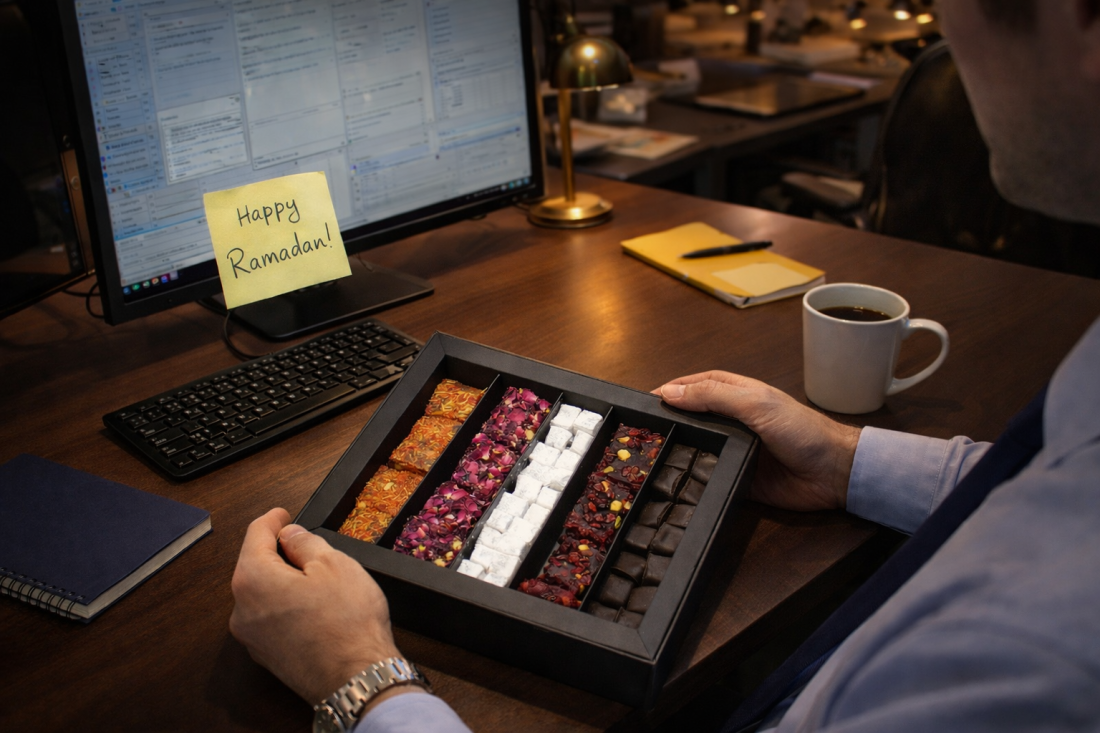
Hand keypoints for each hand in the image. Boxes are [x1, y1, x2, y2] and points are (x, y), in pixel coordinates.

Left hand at [230, 508, 416, 706]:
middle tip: (303, 543)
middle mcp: (242, 610)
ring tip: (315, 577)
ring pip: (262, 594)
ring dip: (282, 580)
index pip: (255, 536)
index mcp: (253, 580)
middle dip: (277, 551)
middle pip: (254, 566)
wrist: (355, 678)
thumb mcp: (333, 563)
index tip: (283, 514)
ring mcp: (252, 638)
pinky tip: (312, 606)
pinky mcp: (267, 656)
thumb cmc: (346, 621)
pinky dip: (285, 605)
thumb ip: (304, 542)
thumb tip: (290, 535)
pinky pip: (270, 618)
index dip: (271, 520)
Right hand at [655, 371, 859, 511]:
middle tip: (639, 433)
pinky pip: (710, 475)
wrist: (832, 472)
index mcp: (737, 395)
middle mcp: (733, 420)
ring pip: (699, 447)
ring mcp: (736, 449)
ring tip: (650, 459)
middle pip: (693, 417)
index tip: (643, 401)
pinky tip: (674, 482)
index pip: (696, 386)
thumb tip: (670, 392)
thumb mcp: (754, 404)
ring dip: (679, 450)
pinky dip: (693, 477)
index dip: (672, 390)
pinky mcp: (739, 477)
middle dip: (670, 422)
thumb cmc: (800, 430)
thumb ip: (713, 396)